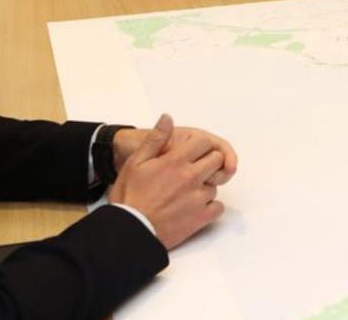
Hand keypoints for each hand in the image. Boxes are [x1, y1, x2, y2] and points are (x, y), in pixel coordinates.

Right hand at [107, 114, 230, 249]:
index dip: (198, 146)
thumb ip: (156, 138)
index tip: (191, 153)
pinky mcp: (201, 218)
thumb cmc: (130, 196)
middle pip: (215, 161)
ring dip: (204, 186)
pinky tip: (193, 207)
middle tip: (190, 171)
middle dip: (206, 162)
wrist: (130, 230)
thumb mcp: (137, 162)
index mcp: (176, 161)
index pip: (204, 143)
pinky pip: (217, 207)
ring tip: (186, 193)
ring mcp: (198, 198)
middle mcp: (191, 177)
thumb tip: (168, 118)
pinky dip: (209, 207)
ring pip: (214, 185)